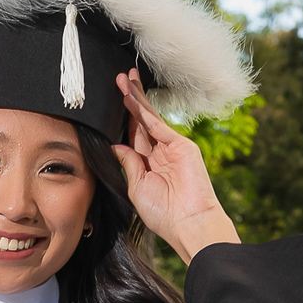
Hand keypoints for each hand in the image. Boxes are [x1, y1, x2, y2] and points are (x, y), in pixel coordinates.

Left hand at [112, 69, 238, 263]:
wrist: (188, 223)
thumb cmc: (163, 214)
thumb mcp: (137, 188)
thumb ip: (129, 164)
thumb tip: (117, 145)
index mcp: (149, 164)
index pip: (134, 135)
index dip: (124, 118)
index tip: (114, 102)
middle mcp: (160, 152)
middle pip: (142, 121)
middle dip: (131, 100)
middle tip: (119, 78)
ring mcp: (172, 147)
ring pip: (150, 118)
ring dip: (137, 99)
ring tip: (125, 80)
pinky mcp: (181, 145)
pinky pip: (158, 126)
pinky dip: (145, 112)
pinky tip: (133, 100)